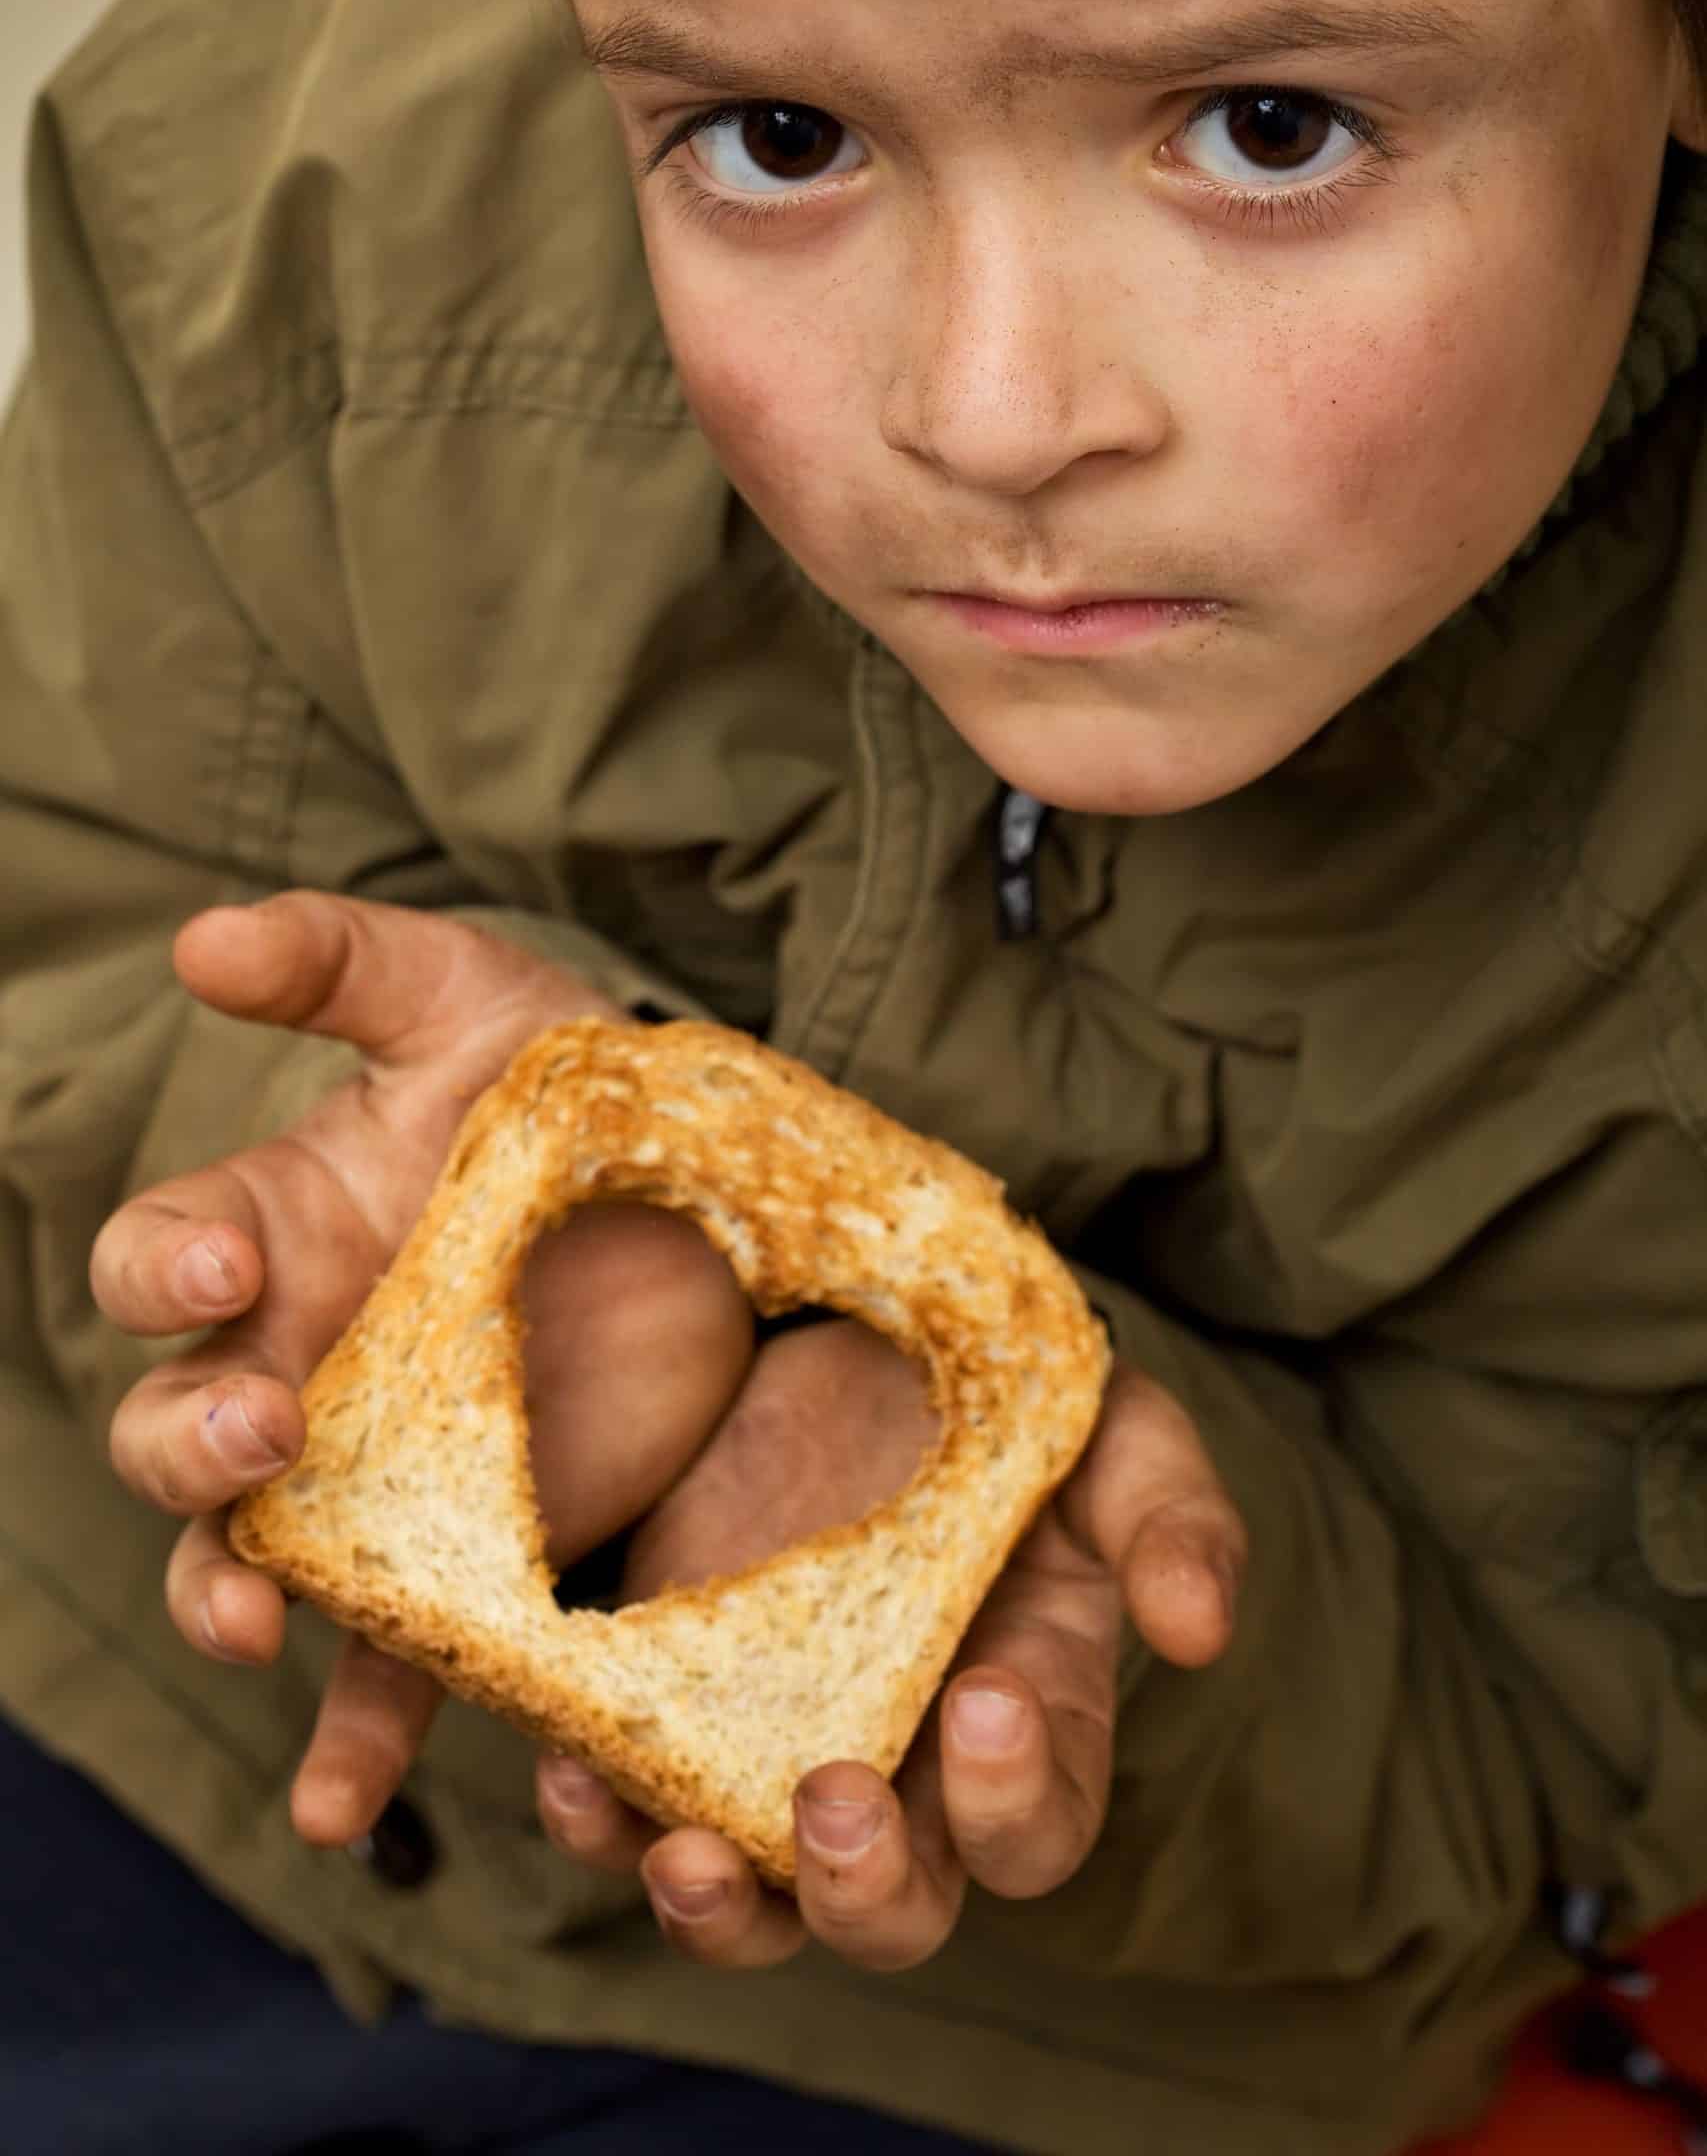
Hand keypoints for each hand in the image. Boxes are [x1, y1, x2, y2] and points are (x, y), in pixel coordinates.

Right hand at [95, 891, 754, 1843]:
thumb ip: (342, 961)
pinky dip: (353, 1741)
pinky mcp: (463, 1566)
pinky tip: (346, 1811)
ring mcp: (370, 1480)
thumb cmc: (562, 1086)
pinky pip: (388, 1672)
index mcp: (279, 1232)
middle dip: (186, 1441)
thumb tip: (199, 938)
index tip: (234, 1255)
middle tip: (263, 1429)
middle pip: (169, 1431)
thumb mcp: (471, 1000)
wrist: (706, 1202)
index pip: (164, 1257)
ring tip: (258, 1631)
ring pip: (241, 1563)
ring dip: (224, 1602)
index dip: (169, 1262)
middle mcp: (297, 1366)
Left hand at [534, 1318, 1243, 1969]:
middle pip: (897, 1908)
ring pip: (756, 1904)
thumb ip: (1172, 1516)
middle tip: (835, 1804)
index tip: (986, 1696)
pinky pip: (628, 1809)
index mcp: (1029, 1718)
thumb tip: (1199, 1632)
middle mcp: (904, 1768)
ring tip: (684, 1860)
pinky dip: (597, 1817)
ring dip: (721, 1911)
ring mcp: (776, 1748)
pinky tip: (574, 1769)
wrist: (855, 1321)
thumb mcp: (1111, 1427)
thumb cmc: (1006, 1390)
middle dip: (868, 1888)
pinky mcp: (670, 1705)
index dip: (1016, 1797)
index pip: (1035, 1825)